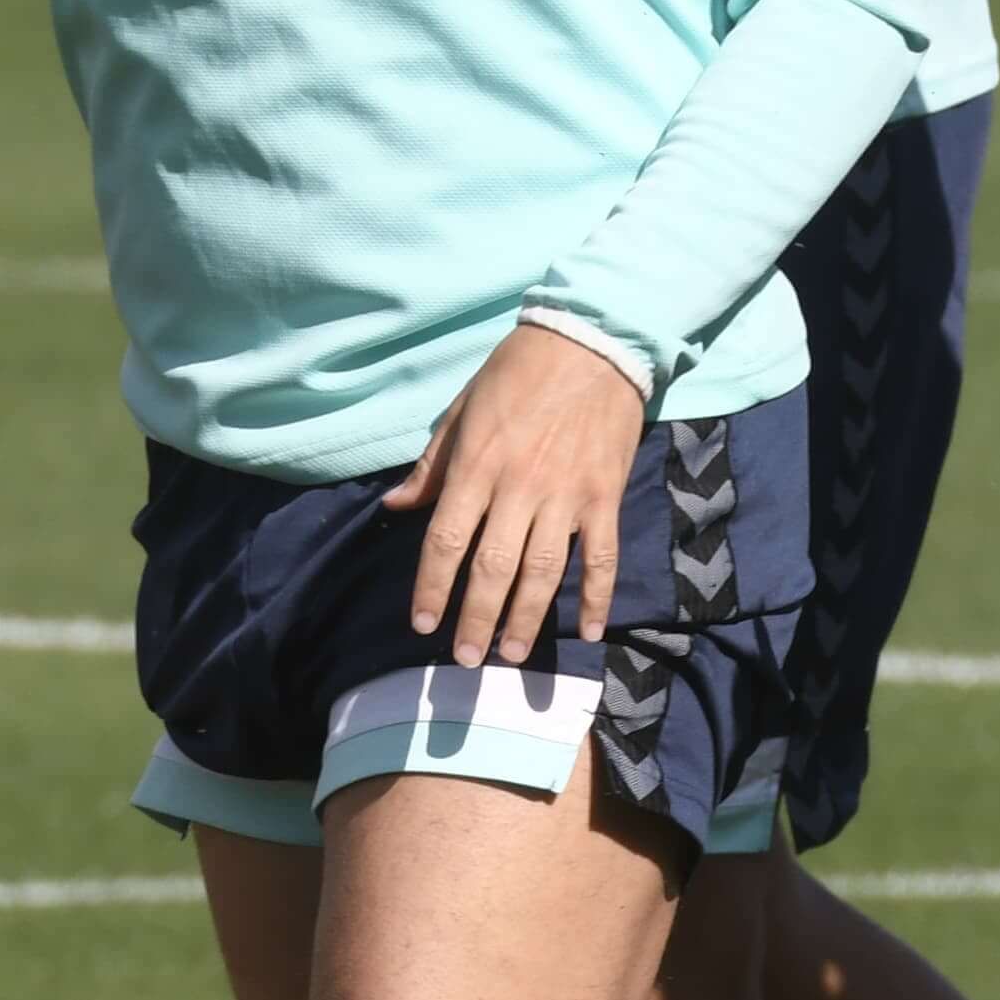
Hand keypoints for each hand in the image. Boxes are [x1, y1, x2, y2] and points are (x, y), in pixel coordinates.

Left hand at [386, 322, 645, 664]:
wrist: (591, 340)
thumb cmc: (517, 371)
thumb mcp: (462, 410)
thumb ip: (432, 464)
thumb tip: (395, 507)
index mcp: (477, 465)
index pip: (446, 540)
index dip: (431, 587)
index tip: (422, 623)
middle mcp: (518, 487)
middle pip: (492, 568)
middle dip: (475, 619)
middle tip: (466, 659)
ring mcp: (565, 495)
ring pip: (542, 571)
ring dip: (525, 619)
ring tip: (510, 655)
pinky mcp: (604, 495)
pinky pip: (599, 556)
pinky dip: (595, 597)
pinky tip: (588, 631)